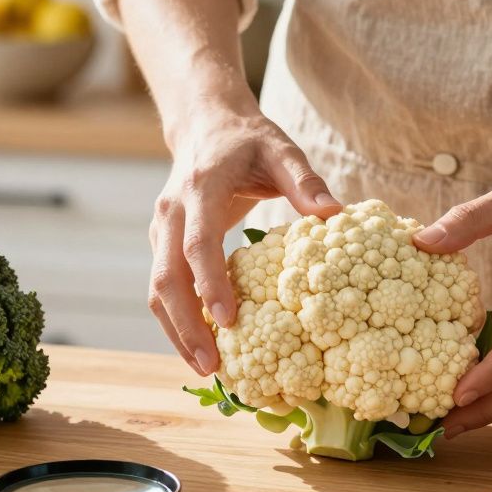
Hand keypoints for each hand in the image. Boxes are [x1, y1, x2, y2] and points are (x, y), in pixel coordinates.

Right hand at [149, 108, 340, 375]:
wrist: (205, 124)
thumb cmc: (248, 141)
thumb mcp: (281, 149)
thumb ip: (306, 181)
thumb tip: (335, 215)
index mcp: (200, 188)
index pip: (198, 243)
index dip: (210, 283)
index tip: (228, 320)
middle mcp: (171, 212)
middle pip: (166, 278)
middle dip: (186, 326)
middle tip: (212, 365)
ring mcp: (160, 230)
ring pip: (157, 290)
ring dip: (176, 331)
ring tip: (205, 368)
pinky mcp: (161, 243)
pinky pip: (162, 288)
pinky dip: (177, 321)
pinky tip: (201, 347)